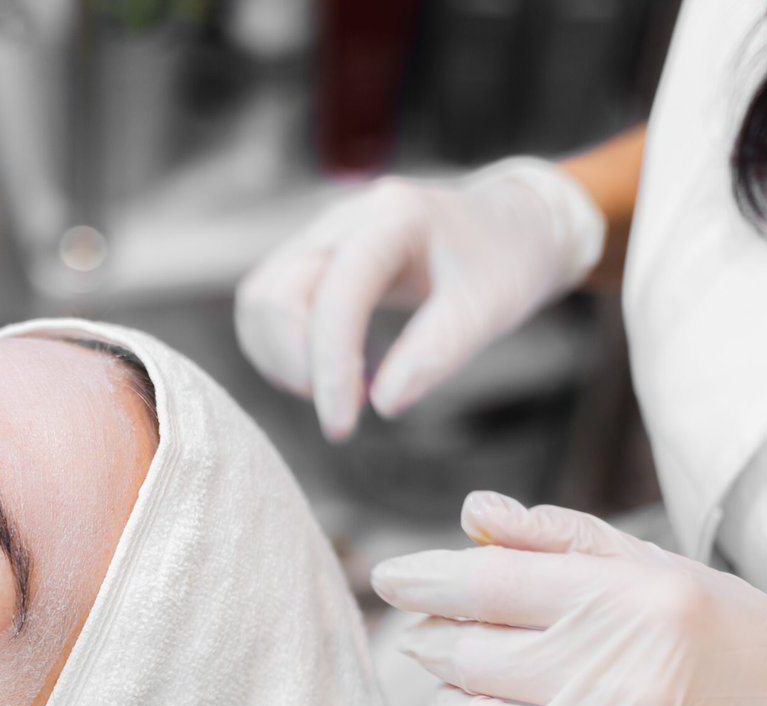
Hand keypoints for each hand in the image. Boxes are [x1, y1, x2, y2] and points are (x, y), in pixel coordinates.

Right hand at [234, 159, 604, 440]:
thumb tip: (383, 404)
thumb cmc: (503, 265)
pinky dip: (280, 349)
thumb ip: (436, 353)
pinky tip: (327, 371)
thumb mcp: (488, 309)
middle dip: (296, 365)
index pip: (337, 292)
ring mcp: (319, 236)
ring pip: (258, 300)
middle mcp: (344, 220)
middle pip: (276, 294)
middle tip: (341, 410)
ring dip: (280, 358)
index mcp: (394, 218)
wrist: (507, 226)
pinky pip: (265, 305)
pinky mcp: (308, 258)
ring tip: (333, 390)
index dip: (329, 365)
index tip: (342, 425)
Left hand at [371, 491, 766, 705]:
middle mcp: (613, 675)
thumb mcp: (664, 574)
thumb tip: (472, 516)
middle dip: (442, 644)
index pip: (487, 583)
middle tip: (449, 643)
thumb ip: (560, 540)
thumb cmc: (737, 654)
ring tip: (492, 698)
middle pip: (466, 654)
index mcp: (628, 602)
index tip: (393, 579)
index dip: (424, 579)